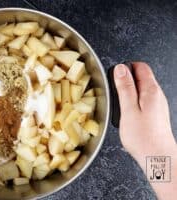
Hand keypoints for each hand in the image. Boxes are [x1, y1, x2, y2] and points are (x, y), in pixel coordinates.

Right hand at [114, 62, 175, 199]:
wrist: (156, 157)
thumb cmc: (143, 136)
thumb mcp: (128, 109)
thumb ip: (125, 88)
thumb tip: (120, 69)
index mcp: (151, 90)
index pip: (140, 66)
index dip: (126, 67)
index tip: (114, 75)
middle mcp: (157, 95)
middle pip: (141, 77)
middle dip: (125, 80)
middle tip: (114, 92)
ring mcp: (157, 105)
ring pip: (141, 89)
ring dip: (128, 92)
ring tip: (119, 104)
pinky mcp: (155, 113)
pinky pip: (142, 100)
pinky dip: (132, 102)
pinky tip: (126, 113)